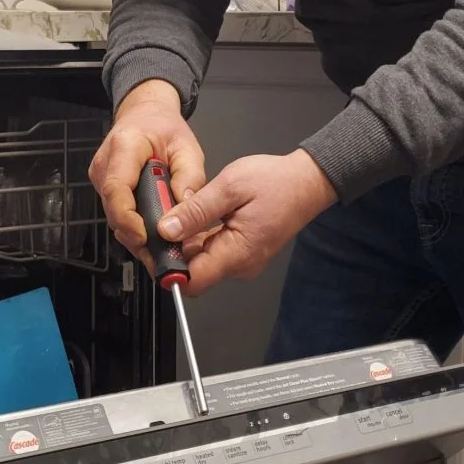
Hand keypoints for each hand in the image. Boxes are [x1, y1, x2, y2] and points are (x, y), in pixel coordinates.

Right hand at [89, 80, 205, 271]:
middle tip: (161, 253)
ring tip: (161, 248)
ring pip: (113, 216)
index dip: (127, 218)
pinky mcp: (103, 188)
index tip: (144, 236)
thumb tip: (185, 209)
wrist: (145, 115)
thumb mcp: (187, 148)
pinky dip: (133, 227)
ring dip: (135, 234)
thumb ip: (189, 177)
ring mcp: (100, 177)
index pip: (117, 188)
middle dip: (136, 235)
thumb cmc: (164, 128)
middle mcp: (105, 164)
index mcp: (124, 147)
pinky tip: (152, 235)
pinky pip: (116, 214)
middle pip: (114, 209)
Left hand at [160, 150, 337, 295]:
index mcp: (237, 253)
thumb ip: (196, 211)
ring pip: (201, 261)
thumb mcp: (229, 187)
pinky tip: (202, 218)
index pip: (192, 282)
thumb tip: (167, 230)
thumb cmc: (277, 182)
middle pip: (194, 271)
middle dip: (175, 250)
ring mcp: (242, 261)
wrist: (307, 182)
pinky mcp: (242, 254)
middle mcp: (240, 265)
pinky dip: (201, 238)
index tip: (156, 248)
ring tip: (187, 213)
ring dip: (187, 242)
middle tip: (168, 219)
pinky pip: (212, 253)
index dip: (169, 268)